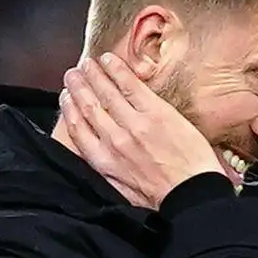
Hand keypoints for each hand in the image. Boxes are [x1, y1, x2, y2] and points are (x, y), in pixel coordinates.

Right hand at [55, 48, 226, 207]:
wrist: (192, 196)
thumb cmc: (163, 198)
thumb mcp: (123, 192)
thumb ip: (108, 172)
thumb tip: (99, 159)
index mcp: (104, 162)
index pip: (77, 130)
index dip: (69, 110)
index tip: (66, 97)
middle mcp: (113, 140)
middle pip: (88, 107)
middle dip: (77, 87)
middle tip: (72, 74)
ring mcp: (134, 124)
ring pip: (105, 93)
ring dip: (93, 75)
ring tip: (87, 64)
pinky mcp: (155, 113)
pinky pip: (130, 85)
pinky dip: (116, 70)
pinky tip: (109, 60)